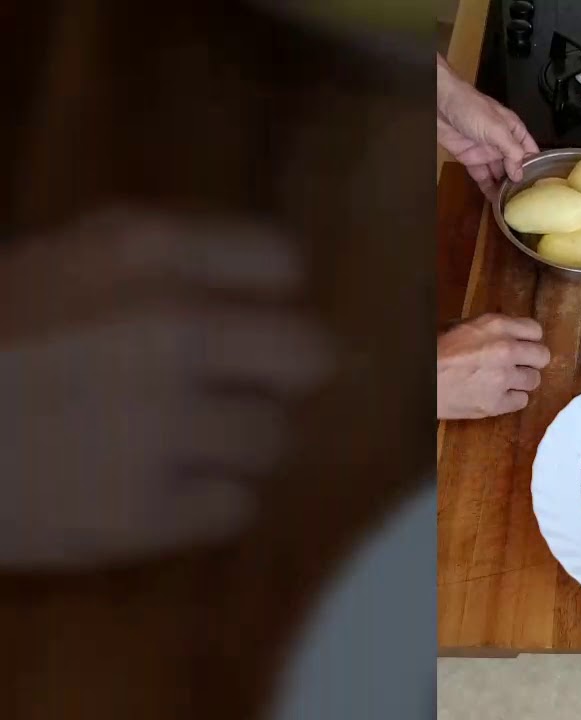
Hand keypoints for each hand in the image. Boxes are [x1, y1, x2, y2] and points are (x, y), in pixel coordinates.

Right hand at [0, 208, 333, 569]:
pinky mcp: (144, 512)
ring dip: (233, 444)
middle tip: (230, 388)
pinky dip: (205, 504)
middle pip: (309, 353)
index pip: (282, 260)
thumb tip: (269, 293)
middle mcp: (170, 329)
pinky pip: (237, 507)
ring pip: (273, 439)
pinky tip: (149, 489)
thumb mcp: (57, 262)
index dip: (266, 294)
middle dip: (275, 373)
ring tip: (167, 443)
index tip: (244, 315)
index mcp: (141, 250)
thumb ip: (163, 267)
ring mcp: (162, 424)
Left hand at [437, 54, 538, 199]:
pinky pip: (482, 176)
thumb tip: (519, 174)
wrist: (440, 105)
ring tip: (512, 205)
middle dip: (519, 181)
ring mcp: (486, 152)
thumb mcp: (498, 129)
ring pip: (499, 174)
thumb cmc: (472, 109)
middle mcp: (502, 143)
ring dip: (504, 188)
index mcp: (513, 131)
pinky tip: (495, 201)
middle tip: (526, 202)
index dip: (535, 166)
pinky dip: (488, 188)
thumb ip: (511, 151)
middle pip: (515, 165)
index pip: (530, 151)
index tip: (540, 186)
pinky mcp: (470, 159)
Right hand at [437, 314, 549, 418]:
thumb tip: (512, 334)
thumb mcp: (463, 327)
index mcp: (497, 325)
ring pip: (534, 381)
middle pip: (543, 356)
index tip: (524, 346)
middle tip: (519, 365)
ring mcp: (503, 378)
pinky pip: (522, 401)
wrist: (418, 380)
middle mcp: (506, 350)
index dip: (530, 340)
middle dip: (531, 361)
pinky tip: (497, 395)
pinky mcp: (497, 403)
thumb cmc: (435, 351)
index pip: (536, 330)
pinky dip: (512, 399)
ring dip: (521, 381)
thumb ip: (493, 329)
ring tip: (503, 381)